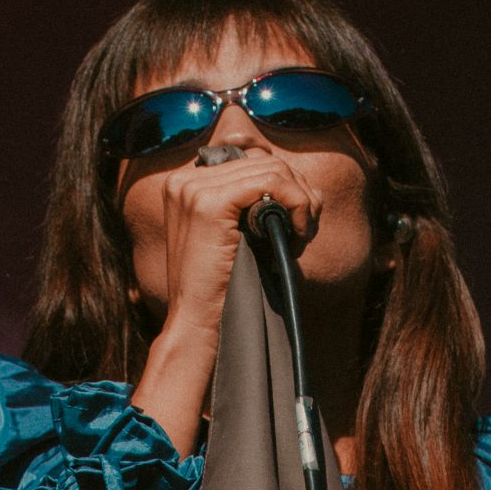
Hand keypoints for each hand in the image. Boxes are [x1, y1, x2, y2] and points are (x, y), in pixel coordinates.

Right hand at [130, 150, 322, 456]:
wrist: (196, 326)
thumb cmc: (222, 293)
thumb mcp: (238, 240)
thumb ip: (256, 208)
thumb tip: (305, 187)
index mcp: (187, 186)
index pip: (250, 163)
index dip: (284, 188)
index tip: (297, 225)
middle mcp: (185, 180)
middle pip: (263, 162)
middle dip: (296, 194)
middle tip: (305, 233)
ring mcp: (194, 189)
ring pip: (272, 169)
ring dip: (299, 202)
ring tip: (300, 237)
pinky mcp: (209, 203)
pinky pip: (271, 182)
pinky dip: (294, 203)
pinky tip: (297, 233)